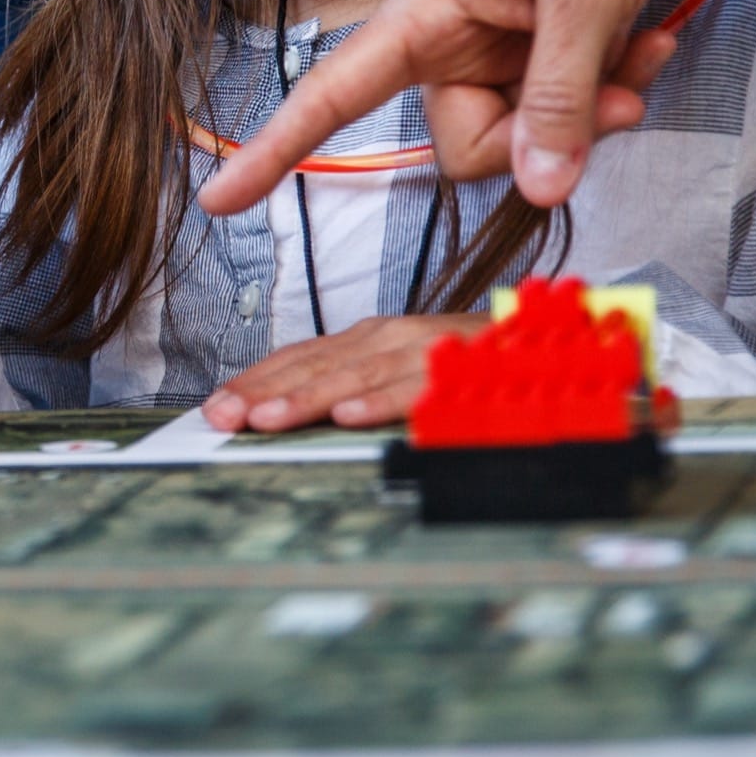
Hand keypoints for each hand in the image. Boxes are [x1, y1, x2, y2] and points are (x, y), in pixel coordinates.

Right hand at [200, 0, 755, 213]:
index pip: (335, 90)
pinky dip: (609, 86)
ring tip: (637, 49)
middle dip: (543, 137)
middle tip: (617, 98)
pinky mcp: (538, 47)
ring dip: (591, 109)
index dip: (276, 147)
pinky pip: (561, 107)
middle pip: (469, 143)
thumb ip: (560, 92)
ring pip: (526, 132)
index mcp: (428, 5)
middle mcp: (451, 32)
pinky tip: (642, 43)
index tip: (219, 201)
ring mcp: (497, 43)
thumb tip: (539, 190)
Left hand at [203, 314, 489, 431]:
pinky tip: (350, 418)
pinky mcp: (460, 368)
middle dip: (263, 391)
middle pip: (315, 365)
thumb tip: (286, 414)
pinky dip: (382, 402)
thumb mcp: (397, 372)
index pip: (299, 358)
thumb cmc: (463, 364)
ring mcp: (423, 349)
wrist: (542, 344)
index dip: (254, 380)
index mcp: (368, 340)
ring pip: (355, 376)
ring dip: (309, 397)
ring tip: (267, 420)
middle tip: (221, 417)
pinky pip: (416, 388)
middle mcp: (388, 337)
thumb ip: (350, 387)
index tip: (213, 408)